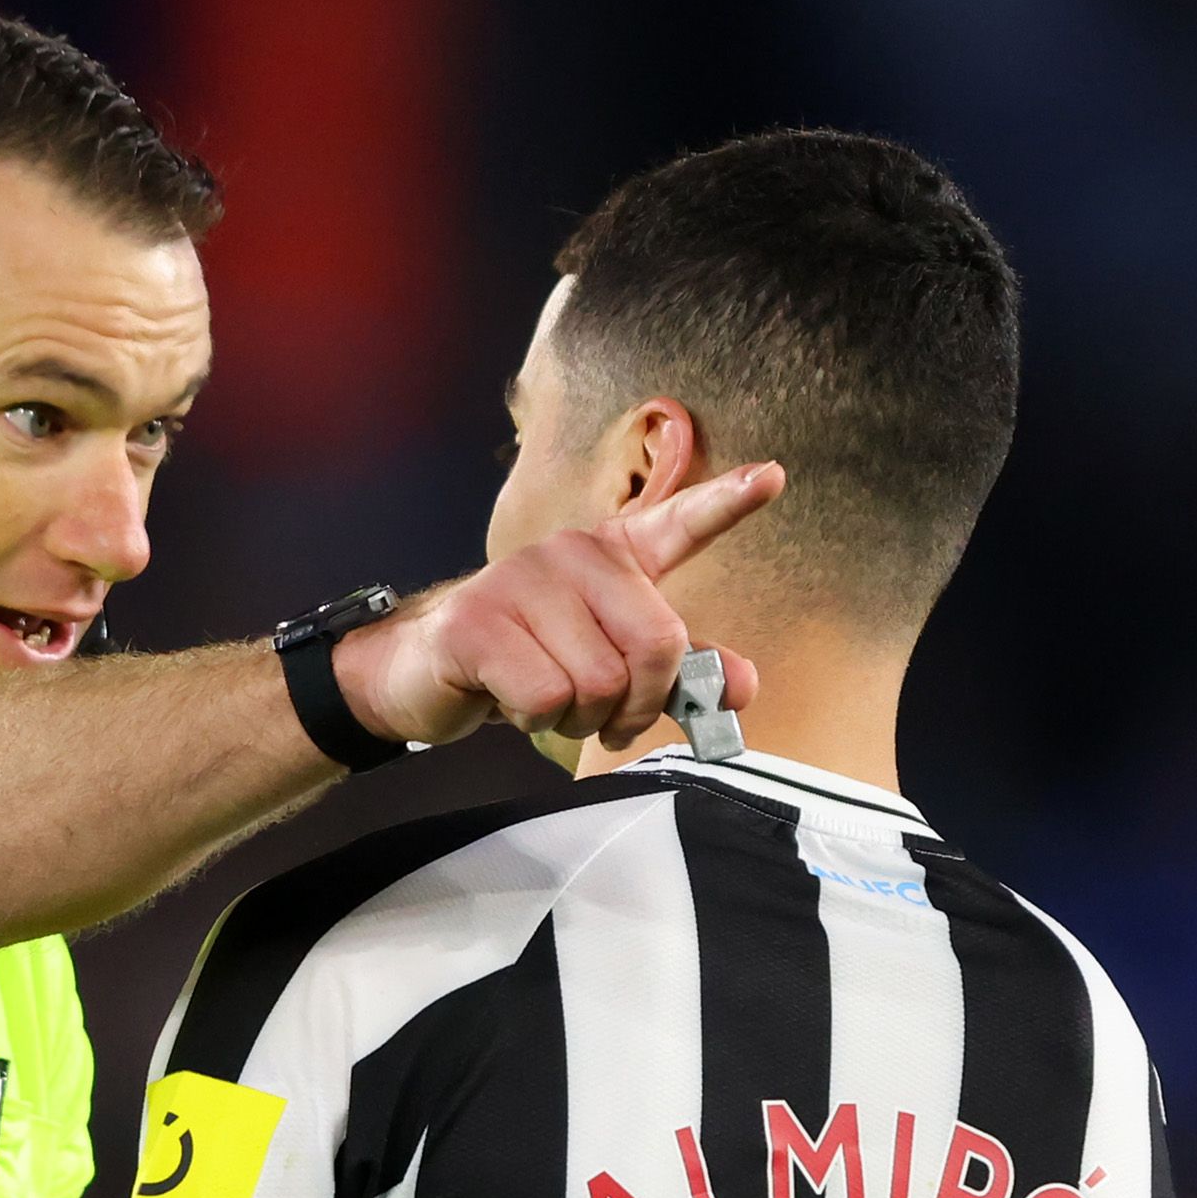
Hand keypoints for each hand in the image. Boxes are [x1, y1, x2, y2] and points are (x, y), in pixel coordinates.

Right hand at [333, 462, 780, 749]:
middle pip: (657, 645)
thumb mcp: (608, 666)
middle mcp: (571, 554)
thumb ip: (679, 674)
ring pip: (600, 682)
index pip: (676, 523)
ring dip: (578, 718)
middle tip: (605, 716)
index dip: (726, 501)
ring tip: (546, 700)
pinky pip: (546, 697)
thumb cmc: (524, 662)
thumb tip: (740, 688)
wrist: (422, 672)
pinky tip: (510, 700)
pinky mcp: (478, 623)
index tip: (774, 476)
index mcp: (609, 556)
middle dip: (638, 704)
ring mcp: (522, 581)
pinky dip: (535, 720)